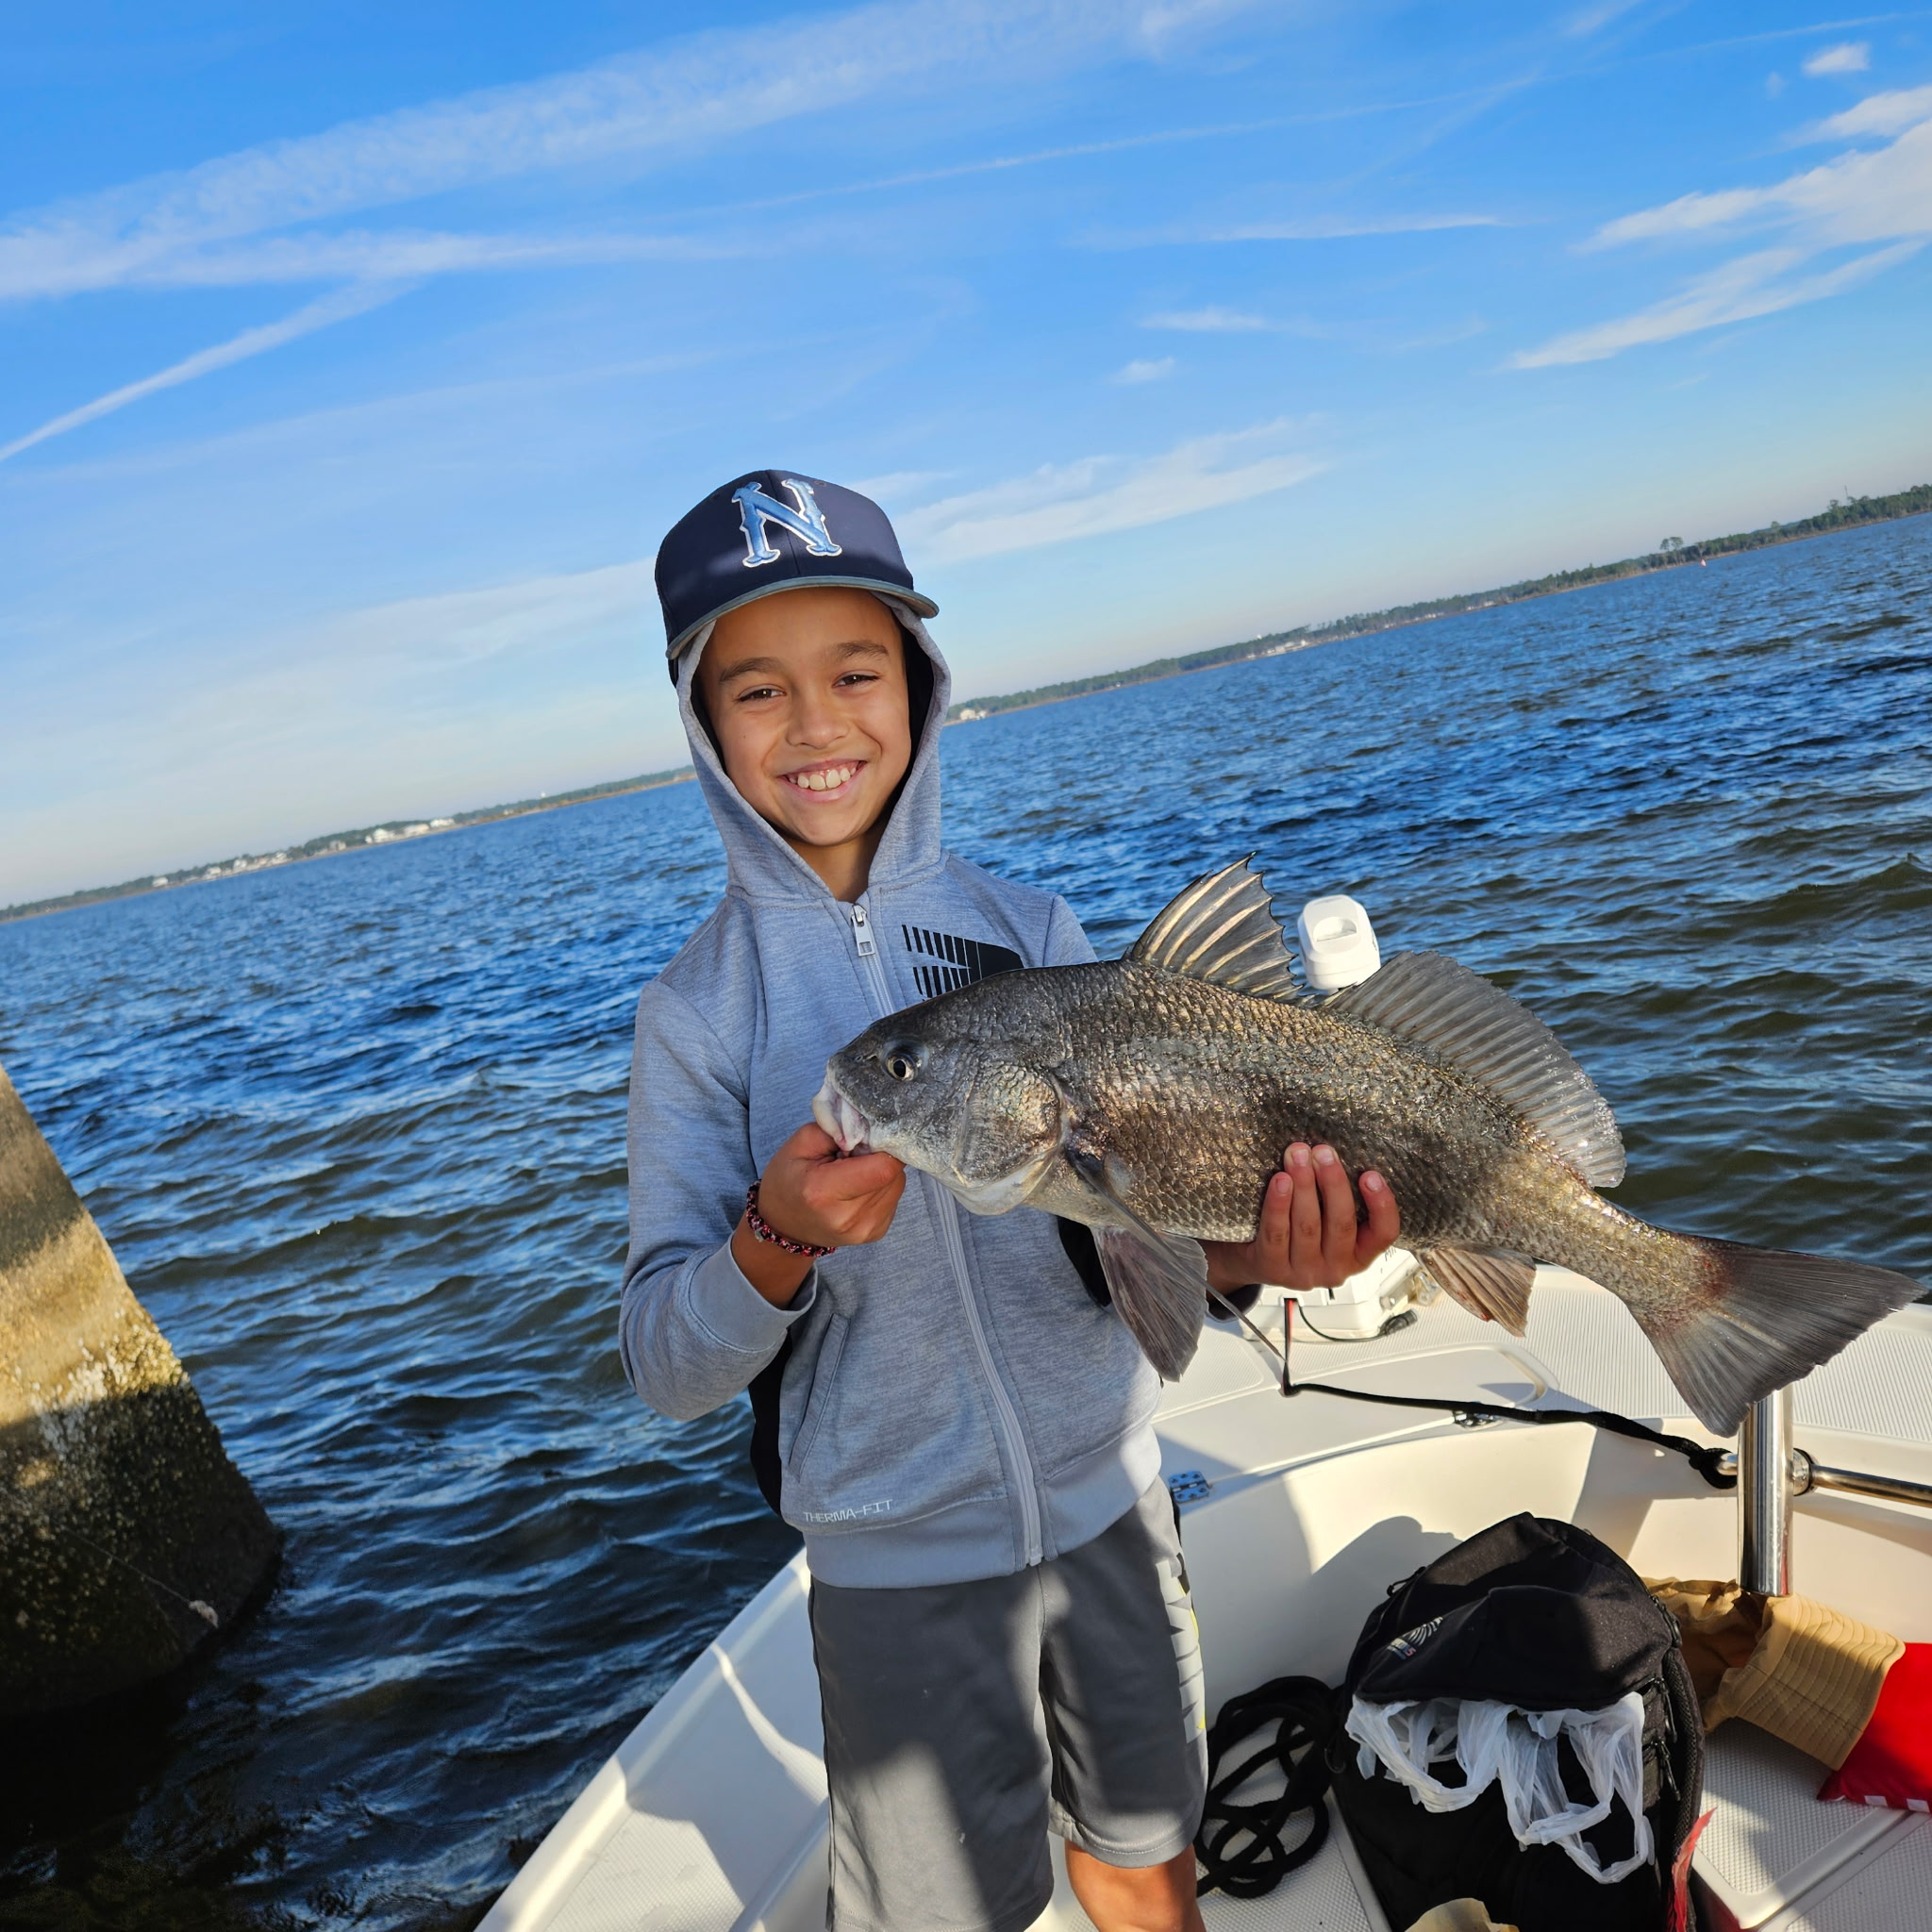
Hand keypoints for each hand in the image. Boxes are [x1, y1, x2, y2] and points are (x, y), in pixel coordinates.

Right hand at [733, 1121, 905, 1305]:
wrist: (784, 1226)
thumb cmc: (788, 1179)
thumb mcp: (801, 1143)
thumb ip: (838, 1129)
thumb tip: (875, 1126)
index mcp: (824, 1192)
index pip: (883, 1167)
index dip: (883, 1144)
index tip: (868, 1136)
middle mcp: (848, 1217)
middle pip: (892, 1174)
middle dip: (879, 1156)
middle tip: (854, 1154)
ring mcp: (864, 1230)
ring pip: (897, 1184)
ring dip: (881, 1170)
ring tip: (854, 1171)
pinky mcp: (876, 1233)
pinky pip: (893, 1197)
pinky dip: (880, 1186)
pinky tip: (859, 1187)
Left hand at [1201, 1143, 1399, 1294]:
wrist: (1253, 1257)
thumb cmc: (1297, 1229)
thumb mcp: (1326, 1220)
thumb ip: (1336, 1197)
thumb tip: (1333, 1153)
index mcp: (1359, 1255)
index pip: (1383, 1234)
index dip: (1382, 1204)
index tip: (1370, 1174)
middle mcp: (1336, 1269)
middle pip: (1341, 1224)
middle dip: (1333, 1183)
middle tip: (1323, 1152)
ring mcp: (1304, 1273)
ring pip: (1308, 1226)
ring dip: (1304, 1186)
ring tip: (1299, 1156)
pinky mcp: (1273, 1269)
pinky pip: (1277, 1232)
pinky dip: (1278, 1204)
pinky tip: (1280, 1180)